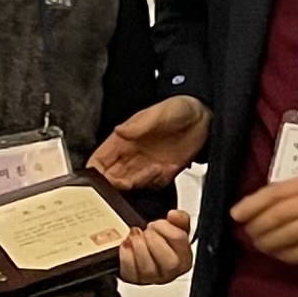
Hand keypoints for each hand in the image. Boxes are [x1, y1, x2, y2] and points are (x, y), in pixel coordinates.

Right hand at [90, 95, 208, 191]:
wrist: (203, 117)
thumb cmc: (178, 109)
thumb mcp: (157, 113)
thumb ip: (137, 125)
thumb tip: (119, 131)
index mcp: (123, 140)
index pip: (99, 160)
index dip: (94, 172)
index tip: (97, 180)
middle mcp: (131, 155)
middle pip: (111, 177)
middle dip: (112, 184)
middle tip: (123, 183)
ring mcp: (145, 165)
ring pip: (129, 185)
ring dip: (135, 184)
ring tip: (150, 171)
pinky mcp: (162, 173)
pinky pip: (151, 186)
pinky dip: (154, 184)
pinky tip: (163, 171)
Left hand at [115, 208, 194, 286]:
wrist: (145, 248)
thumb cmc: (162, 240)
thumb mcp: (175, 226)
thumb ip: (180, 218)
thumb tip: (174, 215)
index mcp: (184, 258)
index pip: (178, 240)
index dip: (165, 227)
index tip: (157, 224)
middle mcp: (171, 272)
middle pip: (168, 261)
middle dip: (153, 239)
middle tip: (147, 231)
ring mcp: (152, 279)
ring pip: (148, 268)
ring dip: (139, 246)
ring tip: (136, 236)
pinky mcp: (135, 280)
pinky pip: (130, 271)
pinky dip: (126, 255)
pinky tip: (127, 245)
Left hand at [233, 172, 297, 264]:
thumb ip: (286, 190)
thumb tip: (255, 205)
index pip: (274, 193)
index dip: (251, 205)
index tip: (236, 214)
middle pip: (278, 217)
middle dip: (257, 227)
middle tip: (248, 233)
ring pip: (288, 236)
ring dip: (268, 243)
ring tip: (260, 244)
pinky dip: (287, 255)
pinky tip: (279, 254)